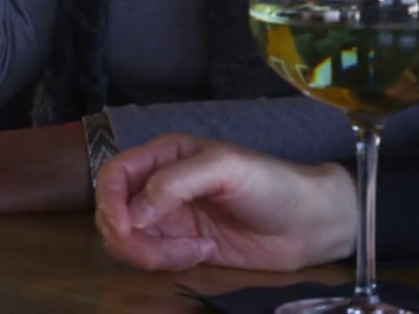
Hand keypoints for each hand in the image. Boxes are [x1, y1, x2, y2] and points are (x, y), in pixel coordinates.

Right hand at [94, 134, 356, 273]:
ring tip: (194, 252)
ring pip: (130, 240)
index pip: (114, 175)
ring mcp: (170, 219)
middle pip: (114, 212)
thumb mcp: (224, 168)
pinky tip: (203, 253)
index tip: (125, 227)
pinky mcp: (181, 247)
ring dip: (151, 253)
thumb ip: (174, 183)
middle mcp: (159, 186)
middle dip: (129, 237)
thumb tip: (134, 215)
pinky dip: (169, 262)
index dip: (108, 201)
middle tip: (162, 252)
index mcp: (164, 156)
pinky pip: (153, 258)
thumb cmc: (271, 183)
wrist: (310, 223)